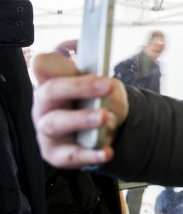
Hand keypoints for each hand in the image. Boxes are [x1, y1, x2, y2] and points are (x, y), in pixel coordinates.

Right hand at [32, 53, 128, 168]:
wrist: (104, 131)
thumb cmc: (97, 103)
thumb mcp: (103, 86)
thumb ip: (102, 82)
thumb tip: (106, 83)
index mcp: (53, 82)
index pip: (43, 65)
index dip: (57, 63)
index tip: (79, 58)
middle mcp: (44, 105)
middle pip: (50, 91)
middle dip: (79, 87)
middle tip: (106, 86)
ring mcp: (46, 130)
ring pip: (56, 123)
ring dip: (81, 118)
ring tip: (105, 117)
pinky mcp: (55, 153)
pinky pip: (70, 155)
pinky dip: (89, 154)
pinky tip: (106, 151)